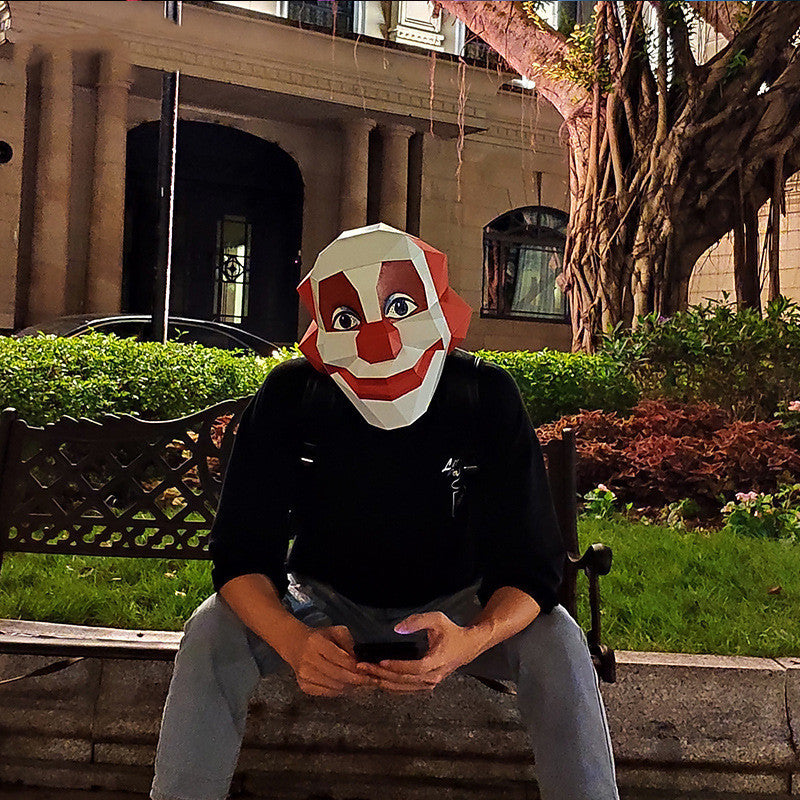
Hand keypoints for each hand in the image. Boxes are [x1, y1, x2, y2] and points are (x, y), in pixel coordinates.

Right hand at [286, 625, 375, 696]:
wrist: (295, 645)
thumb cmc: (319, 637)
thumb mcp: (336, 632)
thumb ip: (349, 644)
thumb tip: (359, 662)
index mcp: (316, 643)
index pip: (340, 658)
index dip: (356, 666)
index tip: (367, 669)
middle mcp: (308, 660)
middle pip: (338, 675)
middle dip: (357, 679)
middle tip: (369, 680)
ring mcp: (305, 675)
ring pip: (334, 687)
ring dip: (350, 686)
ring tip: (359, 682)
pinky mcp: (304, 686)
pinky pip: (328, 693)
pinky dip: (340, 691)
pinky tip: (346, 685)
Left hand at [356, 612, 484, 692]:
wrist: (468, 646)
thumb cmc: (452, 632)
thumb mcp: (438, 620)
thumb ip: (417, 621)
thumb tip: (397, 628)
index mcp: (437, 662)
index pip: (414, 669)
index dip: (397, 666)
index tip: (380, 661)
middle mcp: (433, 677)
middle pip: (404, 680)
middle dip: (382, 674)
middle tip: (363, 667)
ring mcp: (430, 684)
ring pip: (403, 688)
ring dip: (383, 681)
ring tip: (366, 674)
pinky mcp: (426, 685)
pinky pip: (406, 689)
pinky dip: (391, 686)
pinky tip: (378, 680)